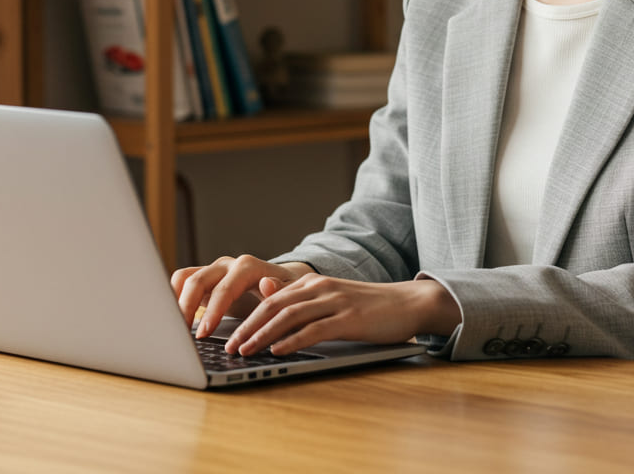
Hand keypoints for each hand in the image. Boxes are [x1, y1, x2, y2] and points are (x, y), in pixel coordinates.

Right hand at [170, 254, 313, 337]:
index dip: (213, 310)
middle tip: (181, 335)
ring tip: (173, 328)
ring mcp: (213, 271)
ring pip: (184, 279)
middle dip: (187, 308)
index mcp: (248, 267)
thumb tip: (267, 284)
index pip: (225, 288)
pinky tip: (173, 318)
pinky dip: (173, 297)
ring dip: (176, 302)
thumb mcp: (289, 292)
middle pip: (197, 281)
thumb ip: (279, 290)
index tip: (204, 333)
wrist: (280, 282)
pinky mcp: (204, 280)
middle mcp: (227, 265)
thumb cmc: (284, 291)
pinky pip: (181, 282)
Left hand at [225, 273, 461, 356]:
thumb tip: (266, 294)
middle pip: (274, 305)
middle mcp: (320, 287)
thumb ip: (301, 300)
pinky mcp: (349, 318)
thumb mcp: (330, 299)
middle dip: (247, 326)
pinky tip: (278, 351)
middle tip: (228, 347)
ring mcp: (335, 301)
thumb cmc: (368, 307)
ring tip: (245, 351)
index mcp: (313, 282)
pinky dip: (293, 340)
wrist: (408, 303)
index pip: (270, 298)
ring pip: (289, 316)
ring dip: (263, 335)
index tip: (226, 335)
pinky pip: (315, 329)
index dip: (245, 316)